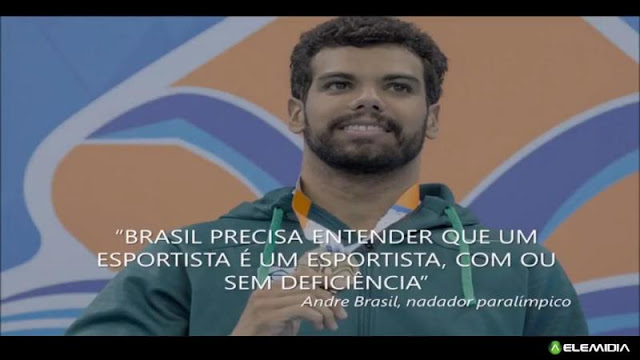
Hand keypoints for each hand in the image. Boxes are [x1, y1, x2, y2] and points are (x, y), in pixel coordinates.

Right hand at [230, 267, 347, 335]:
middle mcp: (267, 289)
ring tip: (331, 325)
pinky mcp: (268, 315)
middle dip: (330, 299)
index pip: (302, 274)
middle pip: (308, 285)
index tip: (340, 288)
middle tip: (341, 314)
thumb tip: (326, 297)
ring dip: (325, 312)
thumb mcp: (286, 315)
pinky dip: (316, 316)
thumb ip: (300, 303)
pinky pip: (300, 309)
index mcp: (271, 286)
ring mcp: (266, 301)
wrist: (243, 342)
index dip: (323, 279)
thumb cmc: (265, 332)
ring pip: (307, 296)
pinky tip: (319, 326)